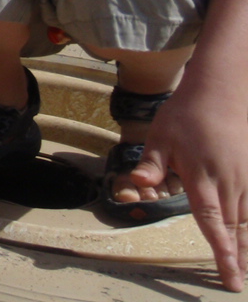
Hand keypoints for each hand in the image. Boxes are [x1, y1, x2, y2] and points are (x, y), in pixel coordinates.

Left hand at [131, 88, 247, 291]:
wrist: (220, 91)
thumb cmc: (186, 115)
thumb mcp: (160, 136)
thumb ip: (152, 164)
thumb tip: (138, 183)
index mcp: (203, 176)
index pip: (212, 219)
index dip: (220, 247)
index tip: (227, 270)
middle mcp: (228, 181)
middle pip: (234, 226)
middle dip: (236, 256)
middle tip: (236, 283)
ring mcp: (244, 176)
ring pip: (247, 218)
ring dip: (246, 243)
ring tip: (243, 268)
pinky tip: (247, 236)